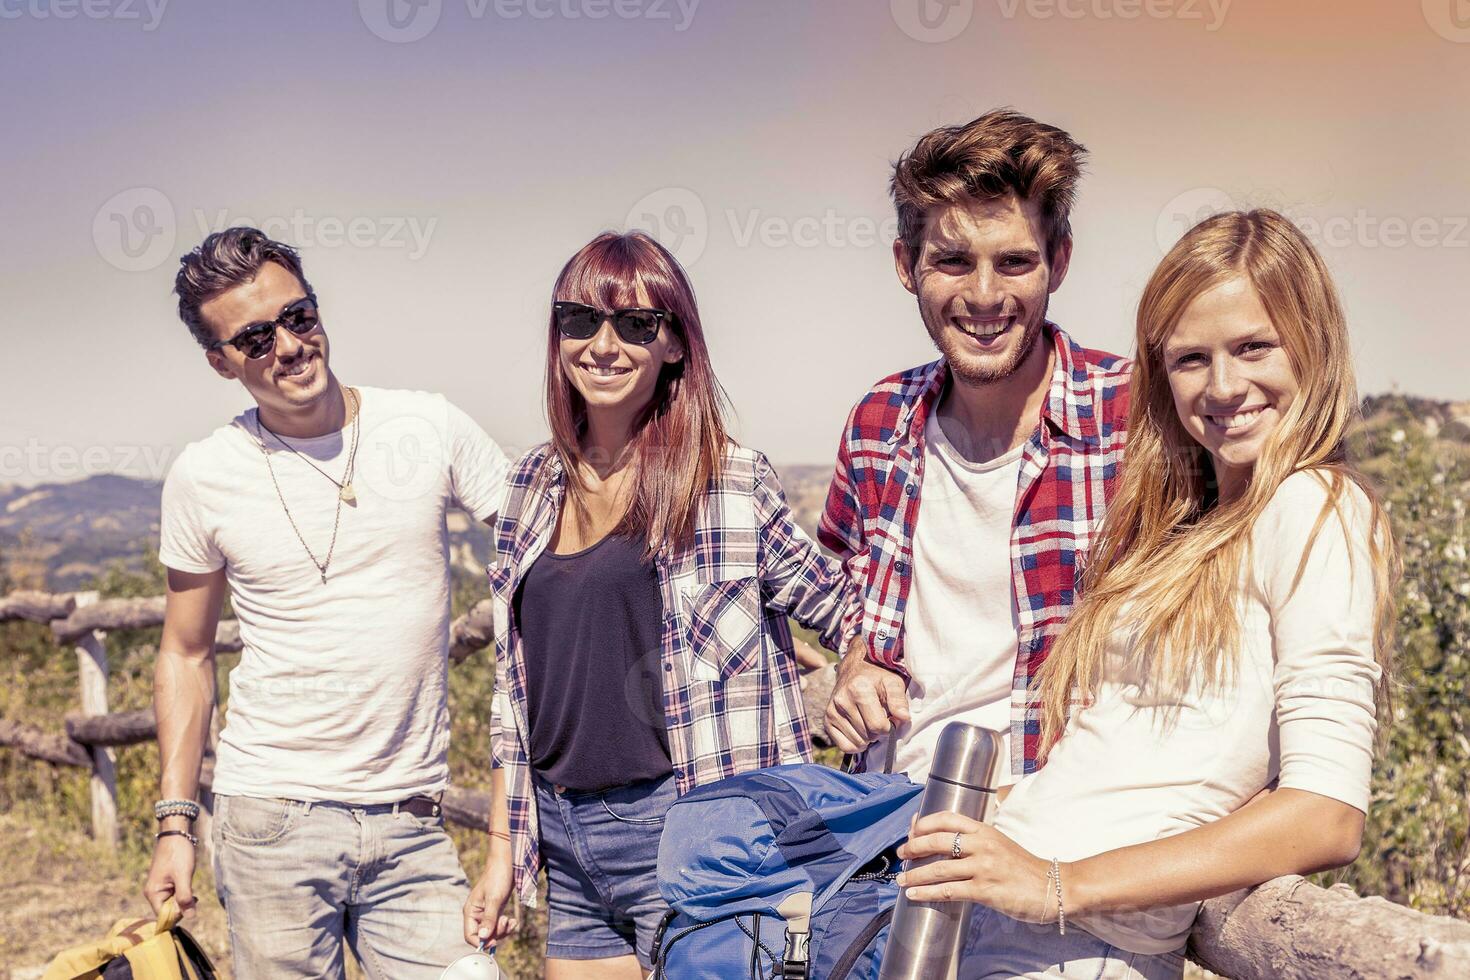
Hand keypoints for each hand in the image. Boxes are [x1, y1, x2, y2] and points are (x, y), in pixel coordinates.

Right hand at [143, 832, 196, 917]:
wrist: (176, 833)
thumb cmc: (178, 853)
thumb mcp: (184, 876)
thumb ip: (185, 897)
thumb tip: (190, 917)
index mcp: (153, 893)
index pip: (164, 917)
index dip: (178, 914)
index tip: (190, 902)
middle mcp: (153, 893)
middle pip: (168, 911)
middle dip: (182, 906)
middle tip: (194, 895)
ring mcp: (159, 888)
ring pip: (173, 903)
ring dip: (184, 899)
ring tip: (191, 887)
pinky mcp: (165, 883)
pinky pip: (174, 895)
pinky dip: (183, 893)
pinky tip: (189, 885)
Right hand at [464, 845, 517, 945]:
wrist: (507, 863)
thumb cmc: (497, 877)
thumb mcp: (494, 899)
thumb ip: (489, 919)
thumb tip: (484, 937)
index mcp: (470, 911)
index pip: (470, 935)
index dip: (481, 942)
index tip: (495, 941)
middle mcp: (477, 914)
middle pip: (483, 936)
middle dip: (496, 934)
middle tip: (506, 922)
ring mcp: (486, 913)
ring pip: (492, 932)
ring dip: (503, 930)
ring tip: (511, 920)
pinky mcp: (495, 910)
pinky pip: (499, 925)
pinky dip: (506, 926)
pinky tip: (513, 921)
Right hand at [824, 635, 910, 753]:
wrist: (854, 671)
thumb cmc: (876, 679)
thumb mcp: (893, 683)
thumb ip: (899, 700)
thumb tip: (904, 718)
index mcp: (858, 689)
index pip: (878, 726)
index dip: (890, 726)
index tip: (891, 717)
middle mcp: (842, 700)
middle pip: (869, 736)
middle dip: (879, 731)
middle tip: (879, 717)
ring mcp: (832, 711)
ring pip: (858, 743)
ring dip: (868, 737)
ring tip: (869, 721)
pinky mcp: (827, 721)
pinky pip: (845, 746)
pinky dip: (856, 743)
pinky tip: (860, 730)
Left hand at [896, 811, 1056, 924]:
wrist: (1052, 888)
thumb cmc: (1022, 867)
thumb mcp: (998, 843)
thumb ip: (973, 839)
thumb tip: (943, 839)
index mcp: (984, 830)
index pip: (947, 818)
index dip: (924, 823)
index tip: (910, 831)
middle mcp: (982, 845)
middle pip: (937, 840)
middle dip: (913, 847)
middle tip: (901, 854)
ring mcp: (983, 867)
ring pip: (939, 868)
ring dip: (915, 874)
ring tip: (900, 879)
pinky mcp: (985, 890)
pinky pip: (949, 891)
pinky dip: (927, 892)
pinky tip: (914, 895)